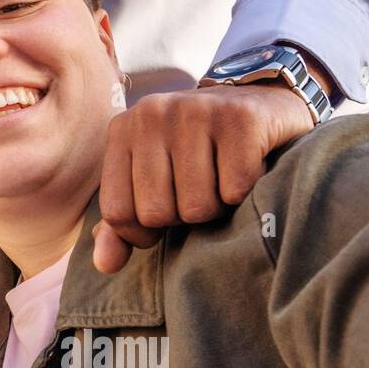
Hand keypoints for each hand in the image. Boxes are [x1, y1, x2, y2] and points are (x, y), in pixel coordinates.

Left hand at [94, 83, 315, 273]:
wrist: (263, 103)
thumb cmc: (200, 155)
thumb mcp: (152, 184)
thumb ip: (123, 226)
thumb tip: (105, 265)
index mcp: (122, 130)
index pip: (117, 212)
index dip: (143, 232)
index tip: (165, 216)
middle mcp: (152, 114)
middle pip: (157, 213)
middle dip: (184, 218)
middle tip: (200, 191)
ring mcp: (196, 110)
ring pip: (198, 206)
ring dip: (218, 208)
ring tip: (223, 180)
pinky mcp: (240, 118)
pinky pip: (236, 190)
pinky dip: (245, 193)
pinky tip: (247, 167)